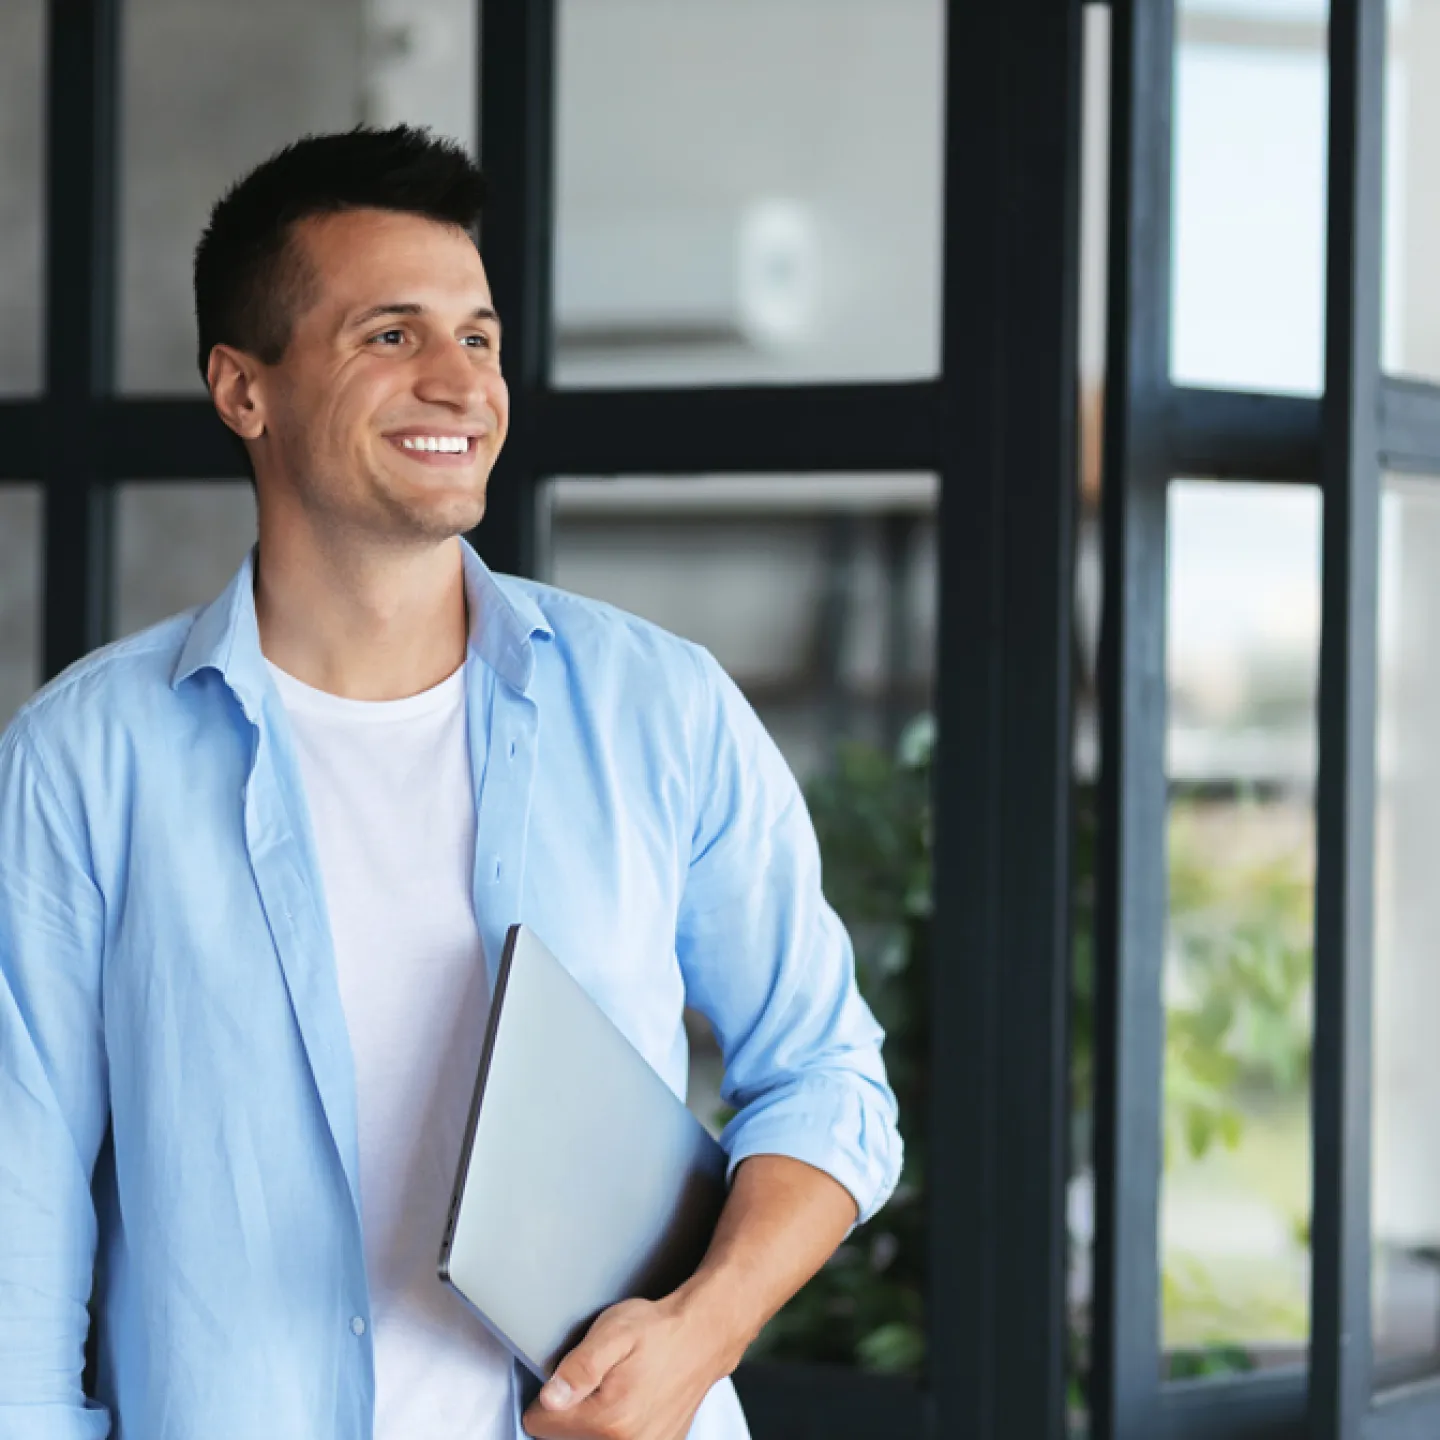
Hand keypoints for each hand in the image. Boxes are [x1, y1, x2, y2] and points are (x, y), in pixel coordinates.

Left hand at [521, 1294, 736, 1439]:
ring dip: (594, 1421)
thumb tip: (548, 1399)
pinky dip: (618, 1427)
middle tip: (594, 1379)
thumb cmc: (658, 1330)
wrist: (704, 1335)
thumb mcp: (613, 1332)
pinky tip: (630, 1401)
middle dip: (571, 1411)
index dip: (546, 1398)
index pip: (540, 1427)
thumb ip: (578, 1368)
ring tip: (612, 1388)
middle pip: (565, 1439)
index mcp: (607, 1419)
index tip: (564, 1379)